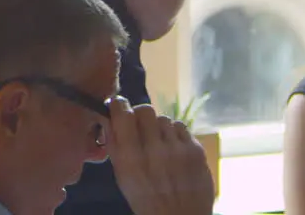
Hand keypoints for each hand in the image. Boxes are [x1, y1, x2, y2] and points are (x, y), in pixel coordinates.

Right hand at [106, 99, 214, 214]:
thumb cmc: (146, 198)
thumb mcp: (123, 178)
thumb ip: (115, 146)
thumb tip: (109, 116)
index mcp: (130, 160)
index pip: (123, 115)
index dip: (120, 106)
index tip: (120, 106)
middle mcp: (154, 151)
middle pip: (145, 110)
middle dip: (141, 116)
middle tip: (142, 127)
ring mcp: (177, 149)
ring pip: (164, 119)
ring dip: (160, 128)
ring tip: (160, 146)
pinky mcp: (195, 149)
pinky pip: (180, 127)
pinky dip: (175, 135)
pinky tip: (174, 150)